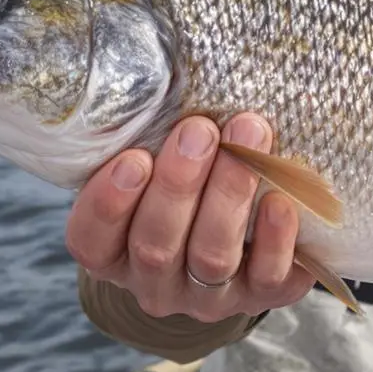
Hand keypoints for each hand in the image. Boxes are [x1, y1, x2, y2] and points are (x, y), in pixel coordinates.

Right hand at [65, 113, 315, 322]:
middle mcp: (155, 284)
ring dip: (229, 194)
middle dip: (179, 185)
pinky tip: (281, 201)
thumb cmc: (188, 190)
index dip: (108, 204)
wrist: (245, 248)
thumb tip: (172, 72)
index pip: (91, 241)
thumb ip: (151, 141)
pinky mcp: (259, 298)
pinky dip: (274, 239)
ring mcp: (207, 299)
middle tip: (200, 129)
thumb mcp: (156, 169)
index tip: (133, 158)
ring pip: (210, 256)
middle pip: (156, 245)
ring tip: (249, 135)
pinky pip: (266, 277)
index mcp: (115, 254)